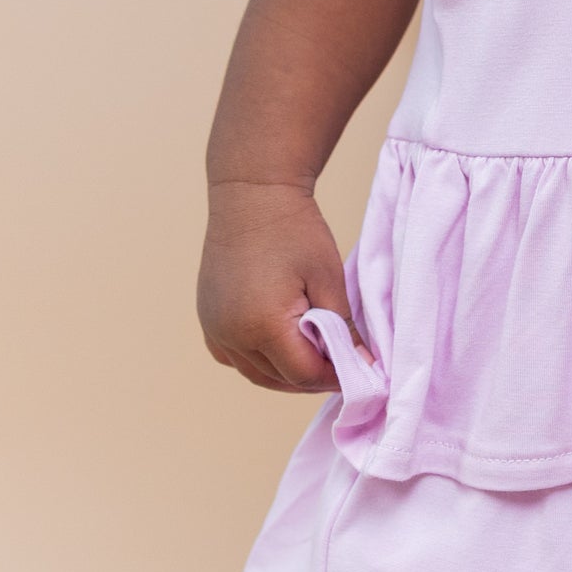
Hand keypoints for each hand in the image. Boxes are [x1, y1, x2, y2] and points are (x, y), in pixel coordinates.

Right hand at [196, 181, 372, 392]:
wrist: (253, 193)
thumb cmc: (294, 230)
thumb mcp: (328, 278)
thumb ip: (344, 329)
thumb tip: (364, 365)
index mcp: (262, 325)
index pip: (303, 375)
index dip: (334, 376)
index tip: (358, 368)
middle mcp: (231, 335)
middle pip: (278, 379)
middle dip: (312, 377)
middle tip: (342, 363)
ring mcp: (214, 328)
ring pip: (255, 373)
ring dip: (285, 373)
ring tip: (316, 357)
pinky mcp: (208, 319)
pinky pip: (235, 357)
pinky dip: (259, 361)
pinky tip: (282, 347)